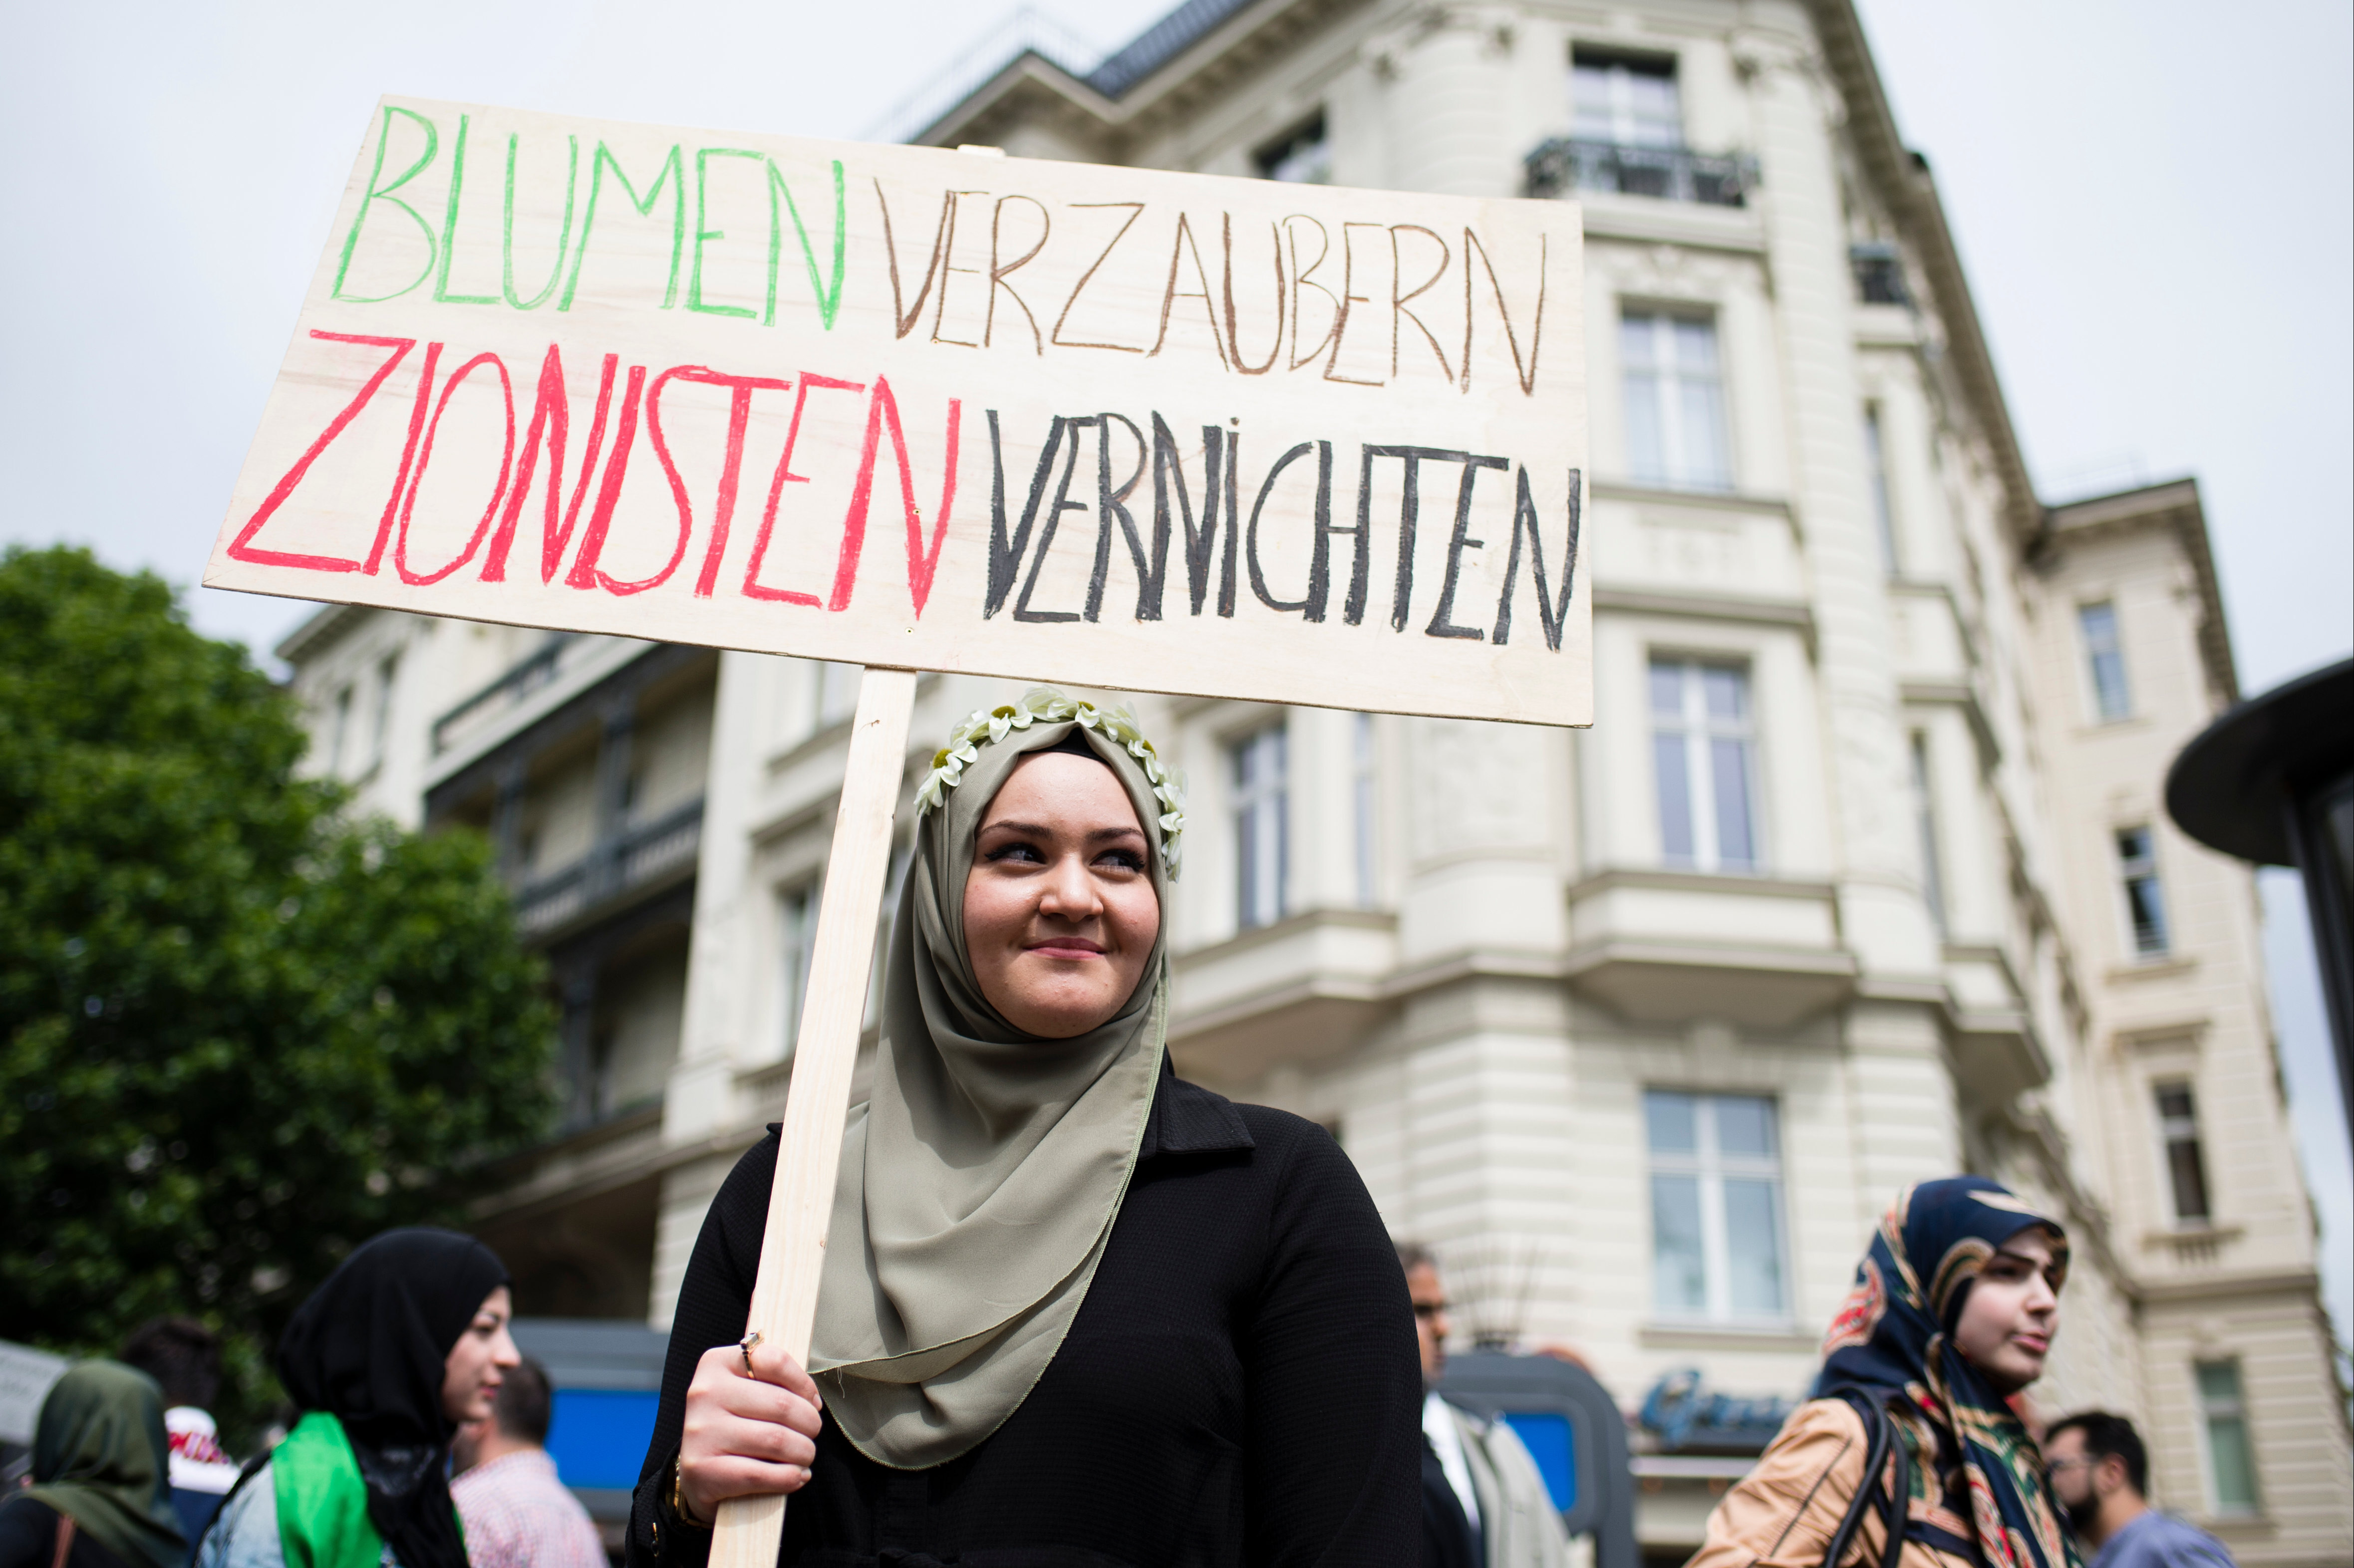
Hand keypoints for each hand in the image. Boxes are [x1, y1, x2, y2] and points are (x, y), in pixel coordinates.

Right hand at [677, 1340, 823, 1519]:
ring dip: (803, 1452)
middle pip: (781, 1404)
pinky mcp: (702, 1470)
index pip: (775, 1361)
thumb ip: (776, 1383)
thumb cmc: (734, 1425)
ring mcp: (701, 1432)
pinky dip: (789, 1477)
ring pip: (776, 1440)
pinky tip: (796, 1476)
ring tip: (805, 1456)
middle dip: (810, 1423)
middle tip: (811, 1433)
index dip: (804, 1384)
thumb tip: (811, 1402)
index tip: (812, 1402)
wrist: (698, 1471)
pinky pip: (761, 1474)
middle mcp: (704, 1393)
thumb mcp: (748, 1391)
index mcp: (717, 1364)